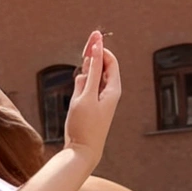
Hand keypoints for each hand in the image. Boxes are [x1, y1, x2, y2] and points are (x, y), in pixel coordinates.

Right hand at [63, 31, 118, 166]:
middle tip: (85, 47)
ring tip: (81, 85)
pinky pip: (88, 87)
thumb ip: (91, 70)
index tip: (90, 39)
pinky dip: (82, 84)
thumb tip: (96, 48)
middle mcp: (110, 92)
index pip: (110, 60)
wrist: (83, 151)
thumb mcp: (86, 95)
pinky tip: (77, 90)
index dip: (100, 48)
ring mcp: (101, 99)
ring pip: (94, 77)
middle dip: (93, 57)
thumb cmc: (85, 125)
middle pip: (103, 66)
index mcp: (113, 88)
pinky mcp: (93, 106)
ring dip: (85, 73)